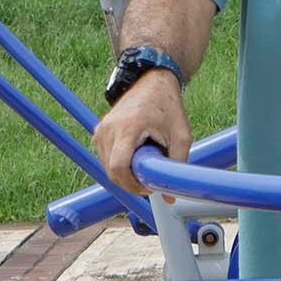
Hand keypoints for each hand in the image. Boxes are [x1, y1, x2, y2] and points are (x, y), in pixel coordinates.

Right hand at [89, 68, 191, 194]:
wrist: (153, 82)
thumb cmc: (168, 107)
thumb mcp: (181, 136)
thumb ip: (176, 166)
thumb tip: (169, 197)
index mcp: (128, 128)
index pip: (118, 167)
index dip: (132, 185)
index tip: (149, 186)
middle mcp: (109, 129)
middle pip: (112, 172)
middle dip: (130, 183)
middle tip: (150, 180)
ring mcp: (101, 131)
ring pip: (107, 168)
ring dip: (125, 174)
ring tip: (145, 163)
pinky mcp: (99, 133)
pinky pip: (105, 159)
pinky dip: (119, 165)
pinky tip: (136, 157)